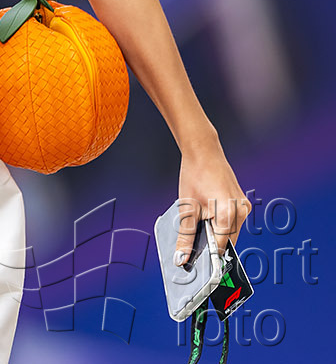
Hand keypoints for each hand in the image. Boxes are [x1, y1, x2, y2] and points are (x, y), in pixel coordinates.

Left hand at [173, 145, 249, 265]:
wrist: (204, 152)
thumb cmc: (194, 176)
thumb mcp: (186, 208)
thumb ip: (185, 236)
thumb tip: (182, 258)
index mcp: (228, 213)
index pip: (221, 246)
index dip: (211, 261)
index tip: (203, 275)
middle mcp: (241, 211)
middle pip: (227, 241)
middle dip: (213, 251)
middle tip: (197, 261)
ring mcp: (244, 207)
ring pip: (231, 233)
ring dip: (217, 239)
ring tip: (200, 242)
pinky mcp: (242, 204)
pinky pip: (233, 223)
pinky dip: (221, 228)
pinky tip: (207, 227)